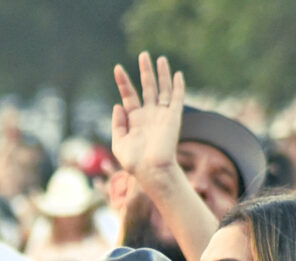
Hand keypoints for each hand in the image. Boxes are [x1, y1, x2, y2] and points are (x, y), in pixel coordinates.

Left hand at [111, 52, 184, 182]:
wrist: (152, 170)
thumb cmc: (134, 162)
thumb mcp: (118, 143)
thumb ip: (117, 123)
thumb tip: (118, 104)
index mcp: (134, 119)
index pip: (129, 95)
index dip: (123, 81)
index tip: (117, 68)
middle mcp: (149, 114)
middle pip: (147, 87)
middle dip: (145, 71)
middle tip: (143, 54)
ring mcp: (161, 114)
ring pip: (162, 89)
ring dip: (161, 73)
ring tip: (159, 58)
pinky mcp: (173, 117)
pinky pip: (176, 98)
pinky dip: (177, 86)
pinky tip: (177, 74)